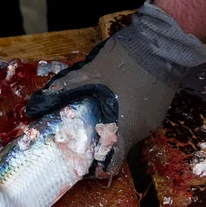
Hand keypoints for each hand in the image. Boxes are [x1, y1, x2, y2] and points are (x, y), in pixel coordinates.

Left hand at [26, 0, 205, 178]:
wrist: (164, 40)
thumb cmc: (126, 60)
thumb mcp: (92, 72)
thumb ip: (67, 86)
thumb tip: (40, 99)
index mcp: (126, 127)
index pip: (113, 162)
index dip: (97, 165)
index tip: (84, 163)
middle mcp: (142, 130)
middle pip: (120, 146)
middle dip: (102, 144)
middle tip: (84, 137)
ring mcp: (154, 120)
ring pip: (130, 133)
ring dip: (115, 129)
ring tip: (98, 120)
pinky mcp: (160, 109)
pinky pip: (140, 120)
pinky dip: (127, 118)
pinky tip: (116, 106)